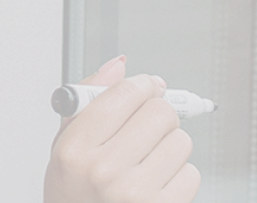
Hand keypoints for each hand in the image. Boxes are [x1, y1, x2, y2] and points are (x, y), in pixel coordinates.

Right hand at [44, 56, 200, 202]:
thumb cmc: (74, 197)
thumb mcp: (65, 150)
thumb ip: (89, 104)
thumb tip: (118, 66)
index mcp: (76, 150)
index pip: (124, 93)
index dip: (144, 85)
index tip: (148, 89)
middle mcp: (104, 171)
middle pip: (160, 112)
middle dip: (159, 116)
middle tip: (147, 129)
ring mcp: (136, 194)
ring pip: (181, 142)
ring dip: (171, 148)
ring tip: (148, 164)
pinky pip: (192, 174)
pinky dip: (180, 177)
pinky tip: (158, 186)